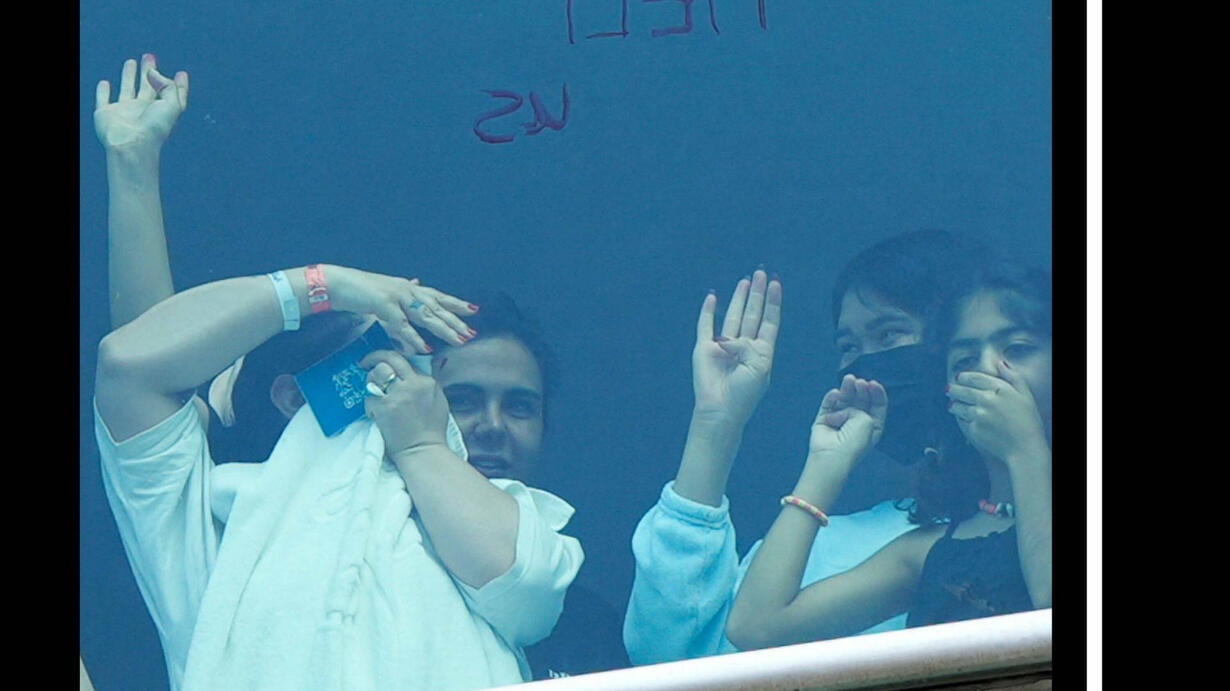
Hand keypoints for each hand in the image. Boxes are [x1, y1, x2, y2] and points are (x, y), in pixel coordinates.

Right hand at [94, 54, 188, 153]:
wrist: (132, 144)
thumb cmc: (155, 127)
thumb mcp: (173, 104)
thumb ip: (167, 85)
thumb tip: (152, 73)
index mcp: (163, 110)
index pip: (173, 95)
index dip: (178, 85)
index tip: (181, 73)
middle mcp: (145, 110)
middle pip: (149, 87)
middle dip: (150, 71)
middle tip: (150, 57)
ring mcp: (125, 112)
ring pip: (127, 89)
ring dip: (129, 76)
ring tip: (132, 61)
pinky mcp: (107, 114)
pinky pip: (103, 99)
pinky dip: (103, 92)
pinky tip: (105, 84)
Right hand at [325, 265, 477, 353]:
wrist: (335, 284)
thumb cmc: (358, 290)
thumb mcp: (385, 290)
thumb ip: (402, 292)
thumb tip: (417, 282)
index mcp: (407, 286)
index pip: (436, 295)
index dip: (455, 303)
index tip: (473, 309)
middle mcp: (406, 289)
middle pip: (436, 306)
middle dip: (455, 320)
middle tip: (471, 332)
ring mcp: (396, 296)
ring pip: (425, 315)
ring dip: (443, 329)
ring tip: (458, 340)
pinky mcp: (383, 304)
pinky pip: (402, 325)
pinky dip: (414, 337)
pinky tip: (425, 348)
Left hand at [362, 350, 451, 455]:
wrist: (423, 451)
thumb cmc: (431, 430)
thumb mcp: (438, 400)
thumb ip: (427, 382)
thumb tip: (420, 366)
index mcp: (427, 382)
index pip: (405, 360)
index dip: (390, 359)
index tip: (383, 362)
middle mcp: (413, 384)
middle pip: (390, 358)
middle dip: (374, 356)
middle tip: (365, 362)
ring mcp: (398, 395)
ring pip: (377, 372)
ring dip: (370, 379)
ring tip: (371, 388)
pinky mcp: (384, 408)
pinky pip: (369, 395)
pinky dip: (369, 402)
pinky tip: (374, 410)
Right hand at [691, 268, 781, 425]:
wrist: (721, 410)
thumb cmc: (745, 393)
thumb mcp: (759, 367)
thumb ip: (748, 345)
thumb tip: (729, 338)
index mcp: (761, 351)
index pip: (769, 321)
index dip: (772, 302)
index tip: (775, 284)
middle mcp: (743, 346)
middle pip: (752, 314)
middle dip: (756, 294)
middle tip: (760, 273)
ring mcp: (723, 346)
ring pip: (732, 316)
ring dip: (738, 298)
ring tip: (745, 280)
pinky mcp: (704, 349)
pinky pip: (705, 325)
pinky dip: (708, 311)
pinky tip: (712, 297)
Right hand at [807, 375, 886, 462]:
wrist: (831, 456)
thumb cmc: (852, 443)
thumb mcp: (868, 421)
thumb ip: (861, 406)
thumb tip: (846, 403)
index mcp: (872, 427)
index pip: (877, 406)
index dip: (877, 393)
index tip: (873, 384)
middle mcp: (857, 423)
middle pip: (861, 400)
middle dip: (861, 389)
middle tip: (860, 382)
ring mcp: (840, 421)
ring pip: (845, 399)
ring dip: (847, 389)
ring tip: (848, 380)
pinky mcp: (824, 420)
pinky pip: (828, 404)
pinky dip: (832, 397)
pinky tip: (836, 393)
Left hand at [945, 360, 1048, 466]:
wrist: (1025, 449)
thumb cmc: (1028, 423)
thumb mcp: (1026, 395)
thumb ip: (1014, 377)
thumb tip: (1001, 363)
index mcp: (1000, 389)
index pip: (975, 378)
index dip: (965, 376)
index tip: (959, 377)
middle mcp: (987, 400)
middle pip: (962, 390)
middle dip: (953, 389)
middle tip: (948, 389)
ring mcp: (978, 415)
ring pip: (958, 405)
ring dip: (953, 403)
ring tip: (952, 404)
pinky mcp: (973, 429)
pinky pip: (961, 420)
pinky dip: (959, 418)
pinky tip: (960, 417)